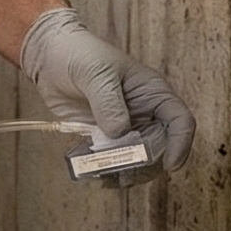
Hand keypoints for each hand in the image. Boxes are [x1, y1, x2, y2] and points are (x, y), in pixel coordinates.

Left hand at [19, 8, 195, 170]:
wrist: (49, 56)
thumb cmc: (79, 54)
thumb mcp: (96, 73)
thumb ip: (108, 102)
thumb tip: (119, 132)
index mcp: (153, 92)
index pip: (180, 121)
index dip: (180, 145)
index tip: (169, 165)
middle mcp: (144, 112)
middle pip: (160, 148)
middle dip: (148, 164)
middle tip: (126, 173)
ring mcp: (125, 127)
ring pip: (138, 159)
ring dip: (127, 172)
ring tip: (107, 177)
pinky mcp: (104, 137)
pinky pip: (113, 160)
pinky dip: (107, 170)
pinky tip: (93, 172)